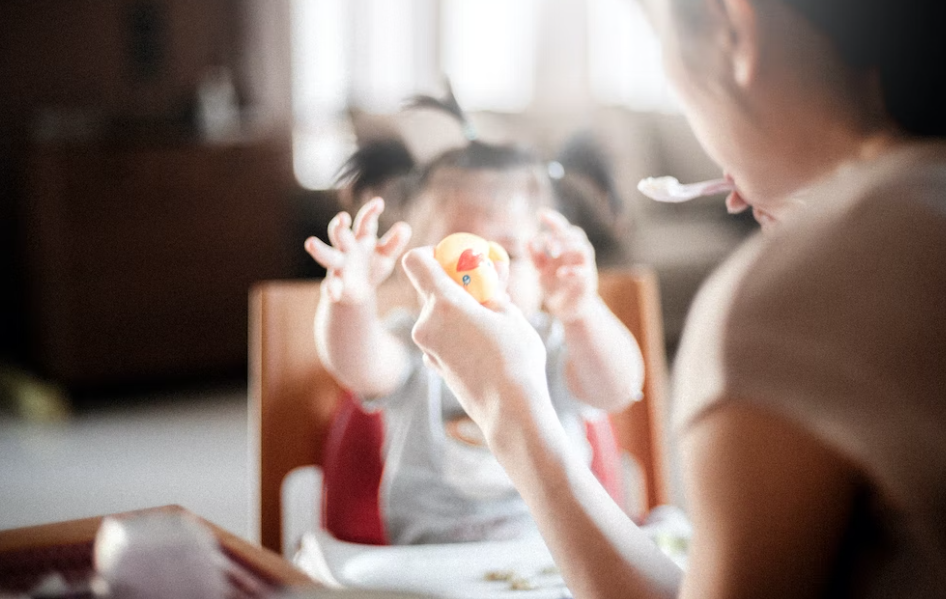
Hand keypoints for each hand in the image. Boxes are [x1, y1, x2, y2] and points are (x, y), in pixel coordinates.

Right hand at [304, 197, 411, 303]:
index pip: (364, 222)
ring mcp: (338, 266)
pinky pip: (330, 286)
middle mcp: (346, 249)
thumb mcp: (386, 256)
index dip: (370, 212)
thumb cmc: (372, 267)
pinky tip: (333, 292)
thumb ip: (394, 243)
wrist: (359, 293)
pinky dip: (331, 289)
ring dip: (320, 249)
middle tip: (342, 218)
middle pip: (340, 234)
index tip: (379, 203)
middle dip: (340, 226)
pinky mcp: (335, 285)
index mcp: (361, 239)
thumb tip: (405, 227)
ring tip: (310, 243)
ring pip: (327, 256)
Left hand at [401, 247, 551, 440]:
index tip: (454, 259)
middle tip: (484, 290)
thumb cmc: (516, 359)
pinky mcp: (433, 365)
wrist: (510, 412)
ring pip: (437, 315)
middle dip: (454, 285)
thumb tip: (489, 276)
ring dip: (458, 311)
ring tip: (492, 321)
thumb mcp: (511, 315)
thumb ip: (493, 291)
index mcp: (444, 304)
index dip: (431, 253)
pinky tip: (484, 345)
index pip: (416, 261)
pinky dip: (456, 333)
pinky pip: (441, 337)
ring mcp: (427, 348)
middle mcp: (426, 324)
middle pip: (429, 289)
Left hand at [529, 209, 597, 321]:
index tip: (540, 214)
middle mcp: (577, 254)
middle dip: (560, 234)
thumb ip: (535, 257)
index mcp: (566, 248)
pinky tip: (560, 273)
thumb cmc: (555, 286)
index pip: (563, 228)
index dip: (553, 220)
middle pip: (576, 234)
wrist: (568, 309)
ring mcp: (585, 266)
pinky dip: (572, 270)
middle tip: (546, 242)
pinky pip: (584, 271)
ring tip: (552, 253)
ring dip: (568, 247)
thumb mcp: (541, 270)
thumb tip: (527, 240)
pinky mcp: (588, 281)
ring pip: (583, 248)